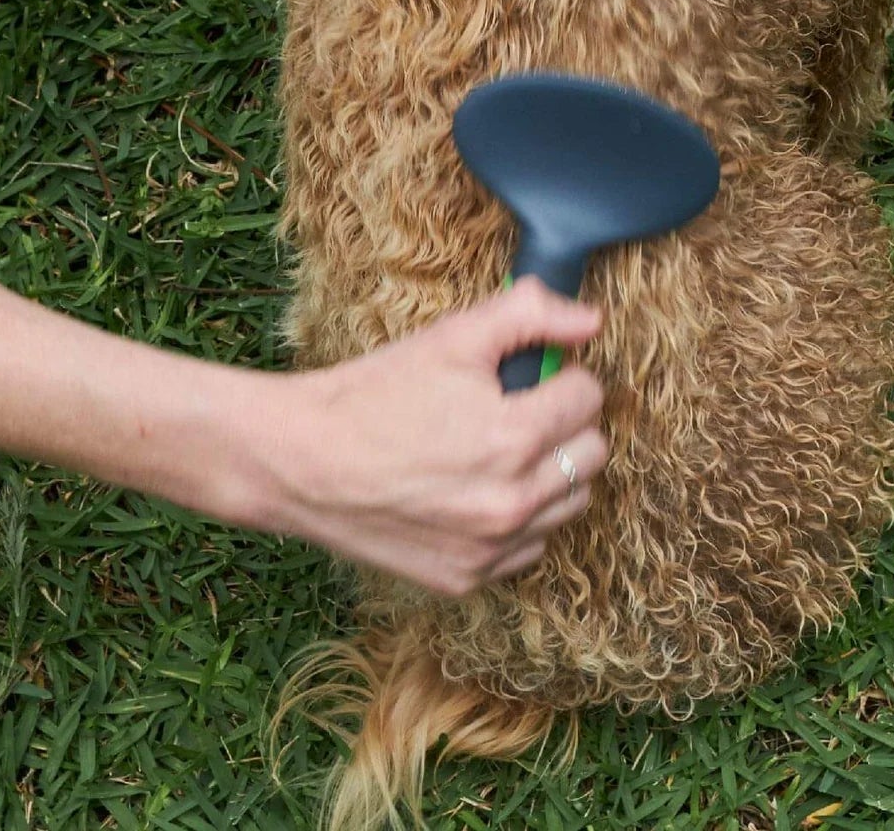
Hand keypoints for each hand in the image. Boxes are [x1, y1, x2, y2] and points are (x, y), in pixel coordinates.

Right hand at [255, 279, 607, 594]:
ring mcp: (490, 549)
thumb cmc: (374, 394)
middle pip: (593, 454)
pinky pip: (531, 547)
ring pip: (570, 504)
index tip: (531, 374)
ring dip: (551, 472)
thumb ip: (531, 314)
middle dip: (566, 422)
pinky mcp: (467, 579)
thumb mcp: (452, 336)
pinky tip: (479, 490)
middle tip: (521, 408)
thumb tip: (592, 320)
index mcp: (513, 436)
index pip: (589, 397)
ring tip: (502, 449)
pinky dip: (520, 519)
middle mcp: (511, 502)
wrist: (301, 462)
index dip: (562, 375)